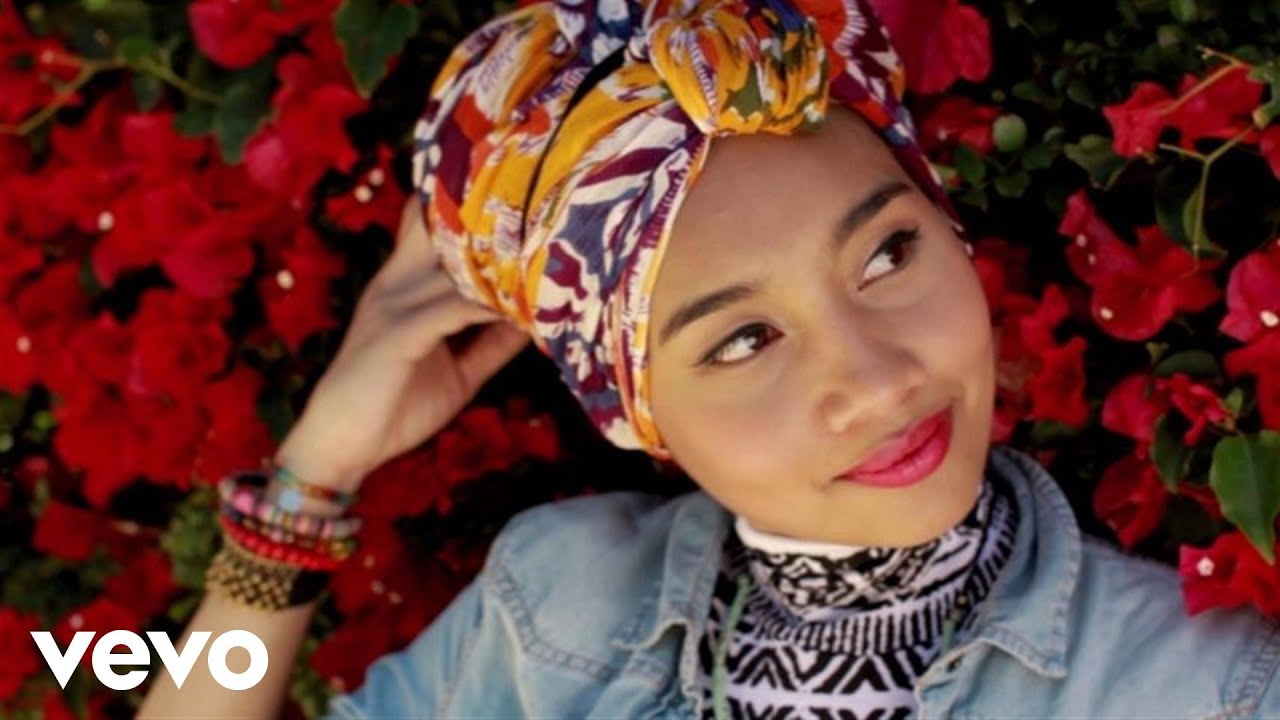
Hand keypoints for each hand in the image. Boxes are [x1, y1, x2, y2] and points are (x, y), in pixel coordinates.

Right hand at [275, 198, 529, 492]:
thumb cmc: (395, 405)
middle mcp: (397, 282)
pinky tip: (523, 311)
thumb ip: (492, 343)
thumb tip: (536, 322)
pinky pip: (454, 309)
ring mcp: (396, 304)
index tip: (527, 209)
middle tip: (548, 224)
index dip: (472, 210)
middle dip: (493, 223)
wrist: (340, 444)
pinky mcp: (400, 333)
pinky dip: (490, 307)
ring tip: (551, 265)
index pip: (430, 225)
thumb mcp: (458, 371)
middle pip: (442, 228)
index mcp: (404, 283)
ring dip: (503, 266)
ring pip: (457, 267)